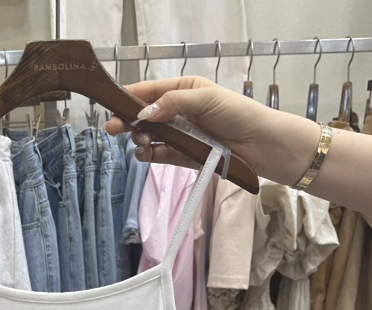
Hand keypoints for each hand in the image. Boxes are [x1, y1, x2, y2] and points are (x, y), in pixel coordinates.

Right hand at [105, 76, 276, 175]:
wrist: (260, 145)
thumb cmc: (238, 114)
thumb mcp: (205, 99)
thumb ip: (173, 104)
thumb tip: (144, 112)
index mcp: (183, 91)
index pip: (149, 91)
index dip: (129, 98)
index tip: (112, 105)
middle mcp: (177, 112)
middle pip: (143, 116)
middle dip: (126, 121)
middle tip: (112, 129)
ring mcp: (178, 135)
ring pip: (148, 136)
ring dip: (139, 139)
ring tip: (141, 141)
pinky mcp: (181, 156)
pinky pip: (158, 155)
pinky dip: (148, 155)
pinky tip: (145, 152)